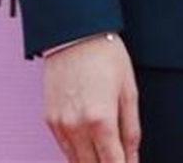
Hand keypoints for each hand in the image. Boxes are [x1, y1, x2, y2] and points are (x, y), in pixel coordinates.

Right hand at [43, 35, 140, 161]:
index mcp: (101, 120)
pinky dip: (77, 152)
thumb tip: (132, 158)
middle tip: (118, 158)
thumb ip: (131, 130)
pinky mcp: (49, 119)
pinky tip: (89, 145)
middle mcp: (77, 127)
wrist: (75, 32)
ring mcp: (60, 125)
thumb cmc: (105, 55)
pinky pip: (64, 148)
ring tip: (105, 152)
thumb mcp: (128, 91)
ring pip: (76, 162)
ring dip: (92, 162)